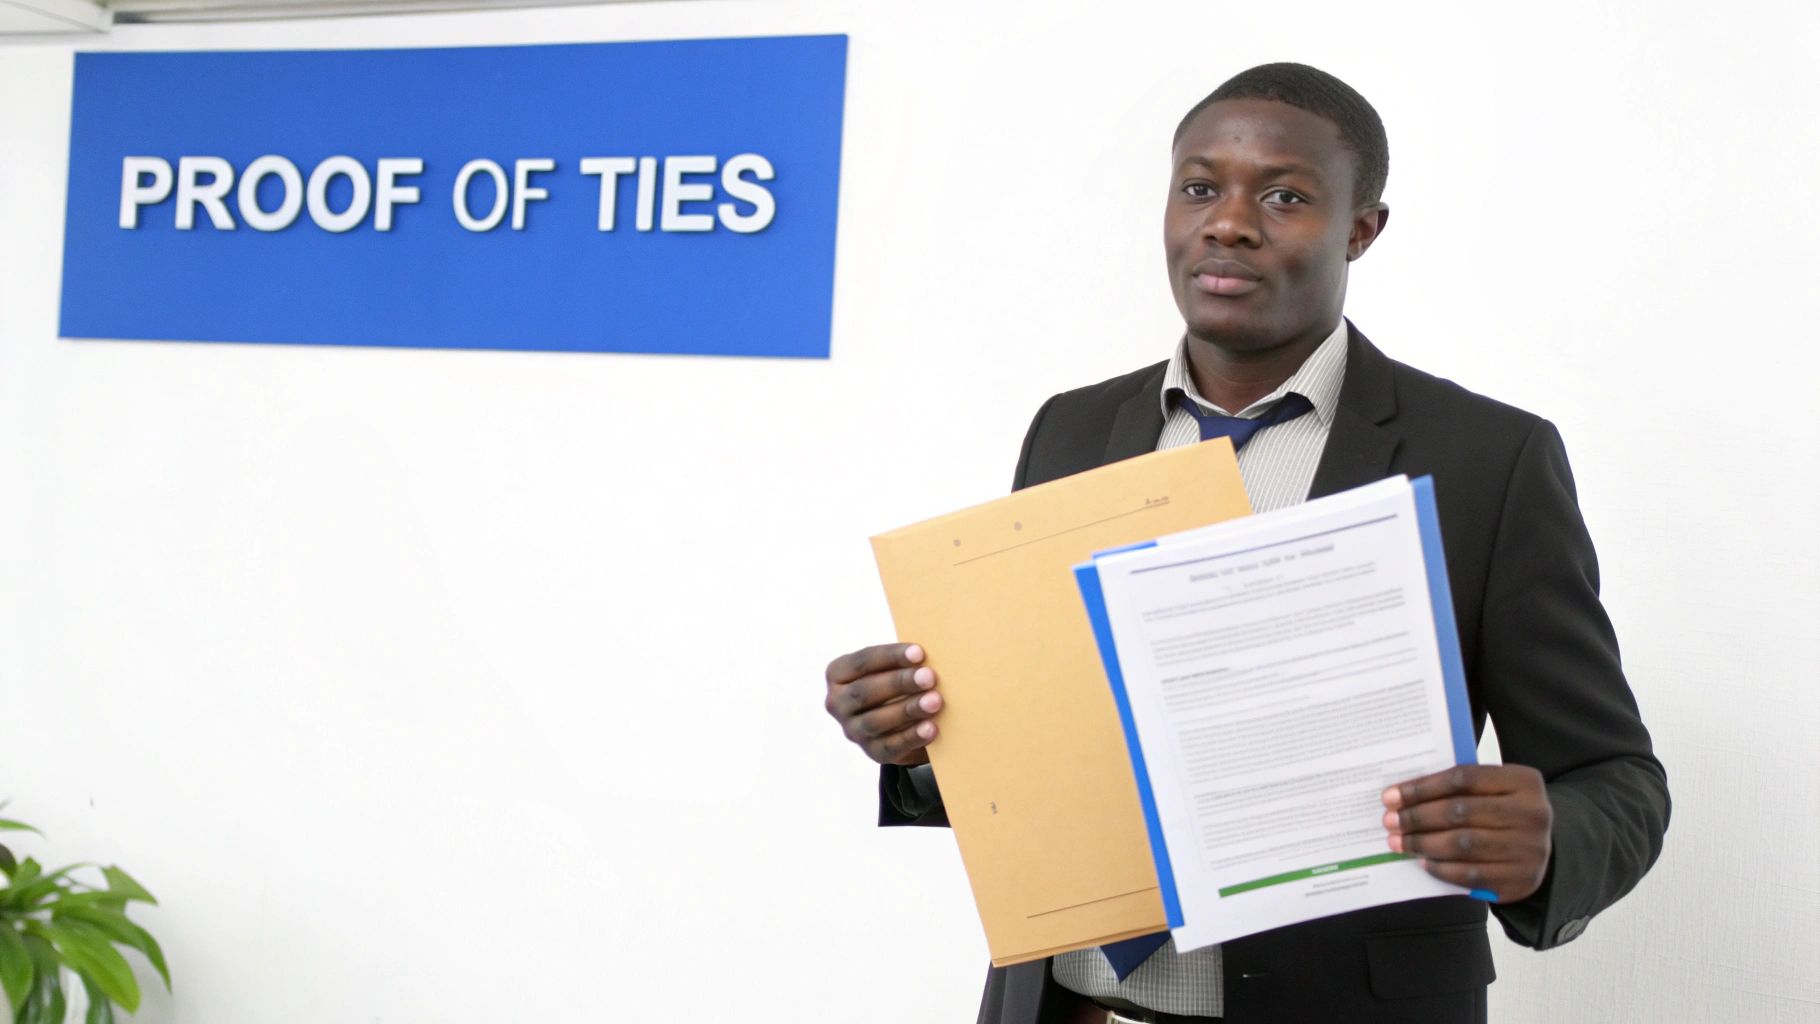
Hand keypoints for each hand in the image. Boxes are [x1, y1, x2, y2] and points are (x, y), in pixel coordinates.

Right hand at [824, 642, 942, 765]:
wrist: (901, 723)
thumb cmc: (897, 684)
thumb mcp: (892, 669)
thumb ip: (902, 663)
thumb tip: (926, 658)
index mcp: (838, 675)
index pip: (862, 662)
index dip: (890, 656)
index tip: (919, 653)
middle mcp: (838, 703)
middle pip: (865, 691)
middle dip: (899, 683)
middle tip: (929, 676)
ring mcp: (852, 730)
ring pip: (875, 721)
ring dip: (907, 710)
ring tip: (935, 700)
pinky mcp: (871, 752)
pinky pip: (890, 746)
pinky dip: (911, 737)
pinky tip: (931, 728)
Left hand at [1382, 764, 1552, 902]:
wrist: (1543, 851)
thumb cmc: (1505, 813)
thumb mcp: (1495, 791)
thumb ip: (1460, 789)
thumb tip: (1402, 796)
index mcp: (1524, 782)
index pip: (1463, 778)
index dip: (1423, 787)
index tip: (1391, 796)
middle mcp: (1532, 814)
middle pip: (1459, 811)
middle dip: (1417, 816)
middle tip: (1389, 820)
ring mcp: (1529, 849)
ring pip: (1462, 844)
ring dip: (1423, 843)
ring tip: (1398, 842)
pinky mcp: (1520, 880)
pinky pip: (1470, 874)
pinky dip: (1441, 868)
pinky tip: (1423, 861)